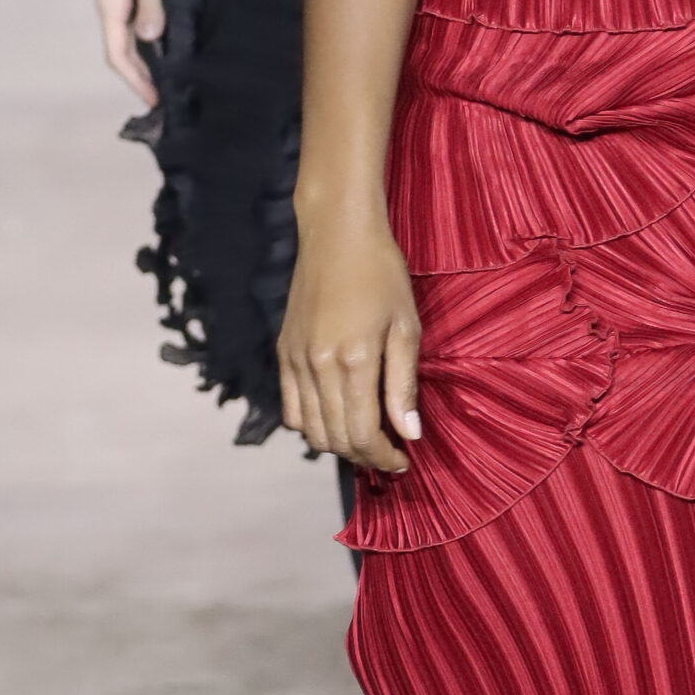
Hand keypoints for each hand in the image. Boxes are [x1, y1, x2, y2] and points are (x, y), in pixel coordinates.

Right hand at [95, 0, 168, 104]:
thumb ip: (151, 6)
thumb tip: (151, 41)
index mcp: (109, 1)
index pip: (116, 53)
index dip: (134, 79)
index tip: (155, 100)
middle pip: (123, 44)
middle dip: (141, 71)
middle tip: (167, 92)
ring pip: (134, 28)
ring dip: (150, 51)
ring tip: (173, 70)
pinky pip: (143, 11)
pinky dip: (155, 28)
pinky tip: (174, 33)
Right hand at [279, 211, 421, 472]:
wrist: (338, 233)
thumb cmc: (382, 274)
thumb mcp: (406, 327)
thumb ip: (403, 385)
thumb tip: (410, 434)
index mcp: (352, 361)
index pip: (362, 434)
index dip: (383, 457)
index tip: (403, 460)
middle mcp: (317, 366)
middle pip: (335, 438)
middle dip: (364, 455)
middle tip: (389, 451)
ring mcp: (295, 361)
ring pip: (310, 430)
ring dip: (338, 444)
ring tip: (366, 436)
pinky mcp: (284, 352)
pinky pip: (290, 408)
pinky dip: (311, 425)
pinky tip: (336, 415)